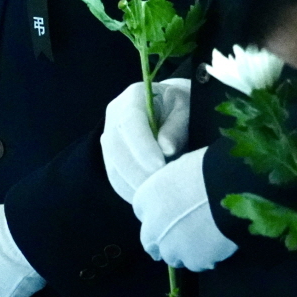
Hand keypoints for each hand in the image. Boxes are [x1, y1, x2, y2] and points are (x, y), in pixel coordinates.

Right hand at [101, 78, 190, 202]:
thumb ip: (178, 125)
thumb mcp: (186, 107)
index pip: (129, 122)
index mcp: (133, 97)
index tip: (160, 166)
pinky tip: (148, 199)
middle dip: (137, 171)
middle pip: (116, 147)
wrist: (174, 109)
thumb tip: (167, 149)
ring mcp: (110, 136)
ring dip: (133, 184)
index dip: (142, 146)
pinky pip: (115, 178)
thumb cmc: (183, 106)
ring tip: (157, 196)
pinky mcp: (112, 156)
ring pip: (113, 165)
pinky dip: (130, 191)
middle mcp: (115, 115)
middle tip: (160, 188)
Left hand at [132, 148, 237, 270]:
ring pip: (174, 256)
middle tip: (181, 237)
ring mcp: (172, 248)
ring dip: (183, 251)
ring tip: (203, 240)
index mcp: (145, 198)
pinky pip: (197, 263)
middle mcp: (152, 227)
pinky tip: (217, 245)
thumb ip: (170, 187)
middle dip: (163, 241)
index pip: (142, 212)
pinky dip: (204, 257)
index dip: (156, 214)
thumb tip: (177, 191)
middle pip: (151, 242)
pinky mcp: (194, 261)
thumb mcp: (179, 168)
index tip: (168, 214)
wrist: (230, 189)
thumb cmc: (206, 168)